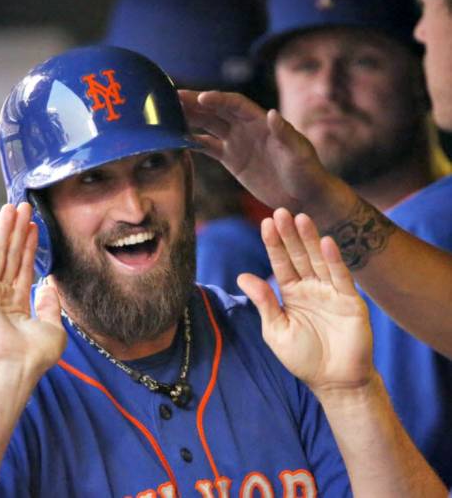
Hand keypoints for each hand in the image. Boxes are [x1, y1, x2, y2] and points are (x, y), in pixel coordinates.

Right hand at [0, 203, 66, 374]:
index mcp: (16, 306)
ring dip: (5, 230)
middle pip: (10, 256)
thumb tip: (48, 285)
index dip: (29, 247)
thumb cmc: (34, 354)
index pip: (23, 269)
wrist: (15, 365)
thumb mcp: (53, 328)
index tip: (35, 227)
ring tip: (11, 207)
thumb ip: (51, 305)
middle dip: (17, 231)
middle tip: (23, 207)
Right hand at [179, 90, 352, 216]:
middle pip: (216, 110)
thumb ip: (285, 134)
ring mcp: (237, 142)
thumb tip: (272, 113)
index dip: (217, 99)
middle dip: (194, 103)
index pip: (234, 104)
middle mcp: (246, 128)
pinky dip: (193, 142)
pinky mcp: (232, 159)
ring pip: (208, 125)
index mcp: (261, 122)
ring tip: (166, 114)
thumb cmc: (306, 172)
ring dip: (189, 118)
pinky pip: (208, 146)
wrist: (303, 196)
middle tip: (170, 97)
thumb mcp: (298, 153)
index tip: (199, 98)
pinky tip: (177, 139)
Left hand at [237, 208, 373, 394]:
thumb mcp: (276, 330)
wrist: (334, 382)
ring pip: (318, 260)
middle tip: (279, 211)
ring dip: (310, 240)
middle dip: (289, 234)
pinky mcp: (350, 301)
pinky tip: (325, 242)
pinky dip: (334, 259)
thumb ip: (264, 302)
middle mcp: (311, 287)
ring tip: (300, 218)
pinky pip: (341, 277)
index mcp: (291, 293)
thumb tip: (242, 276)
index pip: (280, 262)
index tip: (265, 222)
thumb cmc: (303, 358)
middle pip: (298, 255)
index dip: (273, 243)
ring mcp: (331, 292)